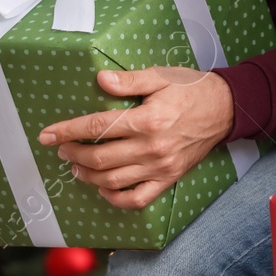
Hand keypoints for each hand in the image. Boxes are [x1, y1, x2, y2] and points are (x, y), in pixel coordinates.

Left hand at [37, 67, 235, 209]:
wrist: (228, 108)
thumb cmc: (193, 90)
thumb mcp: (162, 77)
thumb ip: (130, 80)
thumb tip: (100, 80)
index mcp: (149, 120)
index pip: (97, 127)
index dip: (67, 130)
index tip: (47, 134)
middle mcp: (153, 147)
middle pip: (99, 157)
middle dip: (73, 153)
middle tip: (62, 148)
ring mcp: (161, 166)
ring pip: (112, 180)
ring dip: (87, 175)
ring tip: (77, 166)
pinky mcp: (169, 178)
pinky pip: (137, 199)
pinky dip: (115, 198)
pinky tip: (104, 188)